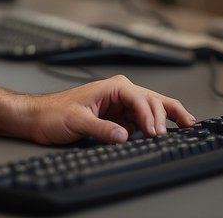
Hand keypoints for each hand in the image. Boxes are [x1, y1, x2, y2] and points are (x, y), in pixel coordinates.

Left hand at [18, 74, 194, 144]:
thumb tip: (124, 136)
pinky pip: (143, 120)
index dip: (150, 116)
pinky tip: (167, 130)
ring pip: (152, 108)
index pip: (140, 99)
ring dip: (166, 118)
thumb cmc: (52, 113)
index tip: (154, 133)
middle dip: (165, 115)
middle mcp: (119, 93)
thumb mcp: (76, 121)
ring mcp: (120, 105)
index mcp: (112, 87)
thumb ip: (101, 129)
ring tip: (185, 127)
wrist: (37, 118)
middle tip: (173, 133)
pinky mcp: (118, 118)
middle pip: (153, 100)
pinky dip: (156, 125)